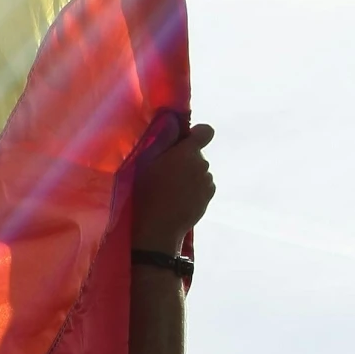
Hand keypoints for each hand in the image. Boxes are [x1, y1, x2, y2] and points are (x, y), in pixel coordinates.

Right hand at [133, 121, 213, 255]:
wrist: (157, 229)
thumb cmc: (146, 193)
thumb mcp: (145, 162)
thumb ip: (164, 141)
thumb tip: (175, 124)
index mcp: (187, 152)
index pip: (206, 131)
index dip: (196, 134)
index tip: (183, 143)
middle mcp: (202, 164)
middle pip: (197, 154)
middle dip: (185, 159)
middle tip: (166, 173)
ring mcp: (207, 182)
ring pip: (199, 171)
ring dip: (189, 176)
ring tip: (171, 190)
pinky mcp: (208, 198)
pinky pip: (203, 186)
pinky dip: (194, 189)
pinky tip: (178, 199)